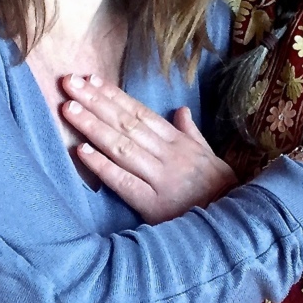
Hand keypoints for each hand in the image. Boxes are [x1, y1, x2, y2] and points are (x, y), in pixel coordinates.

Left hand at [59, 74, 237, 223]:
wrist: (233, 223)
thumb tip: (180, 110)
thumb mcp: (207, 154)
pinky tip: (81, 151)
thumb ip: (191, 132)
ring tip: (69, 108)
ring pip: (121, 147)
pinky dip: (102, 166)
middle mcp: (167, 154)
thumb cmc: (218, 188)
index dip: (114, 95)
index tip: (91, 79)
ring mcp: (159, 178)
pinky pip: (123, 182)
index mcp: (178, 141)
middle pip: (126, 123)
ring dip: (93, 126)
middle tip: (69, 83)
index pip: (140, 112)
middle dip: (95, 102)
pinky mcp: (153, 204)